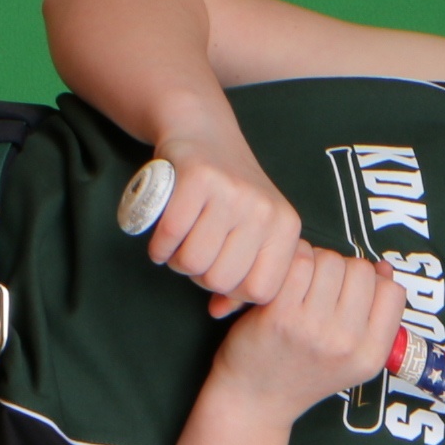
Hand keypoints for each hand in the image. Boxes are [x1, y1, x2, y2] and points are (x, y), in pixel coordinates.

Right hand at [145, 121, 301, 316]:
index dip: (233, 291)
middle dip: (199, 275)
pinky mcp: (198, 179)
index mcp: (286, 227)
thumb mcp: (252, 231)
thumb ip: (244, 274)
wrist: (204, 132)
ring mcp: (232, 193)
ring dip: (176, 260)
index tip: (221, 270)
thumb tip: (220, 312)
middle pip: (221, 280)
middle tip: (195, 252)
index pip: (262, 291)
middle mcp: (264, 210)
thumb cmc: (228, 194)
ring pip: (193, 262)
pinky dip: (158, 245)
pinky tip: (163, 236)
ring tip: (180, 241)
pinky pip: (169, 237)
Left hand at [208, 248, 406, 416]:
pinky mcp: (280, 315)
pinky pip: (301, 262)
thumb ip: (376, 315)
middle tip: (324, 288)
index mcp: (371, 356)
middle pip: (362, 271)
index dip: (374, 285)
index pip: (392, 292)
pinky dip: (294, 261)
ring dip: (318, 263)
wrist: (255, 399)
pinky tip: (286, 278)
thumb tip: (383, 267)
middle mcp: (346, 344)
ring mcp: (313, 329)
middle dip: (344, 270)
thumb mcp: (353, 358)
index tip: (353, 294)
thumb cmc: (304, 373)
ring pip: (331, 261)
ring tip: (305, 284)